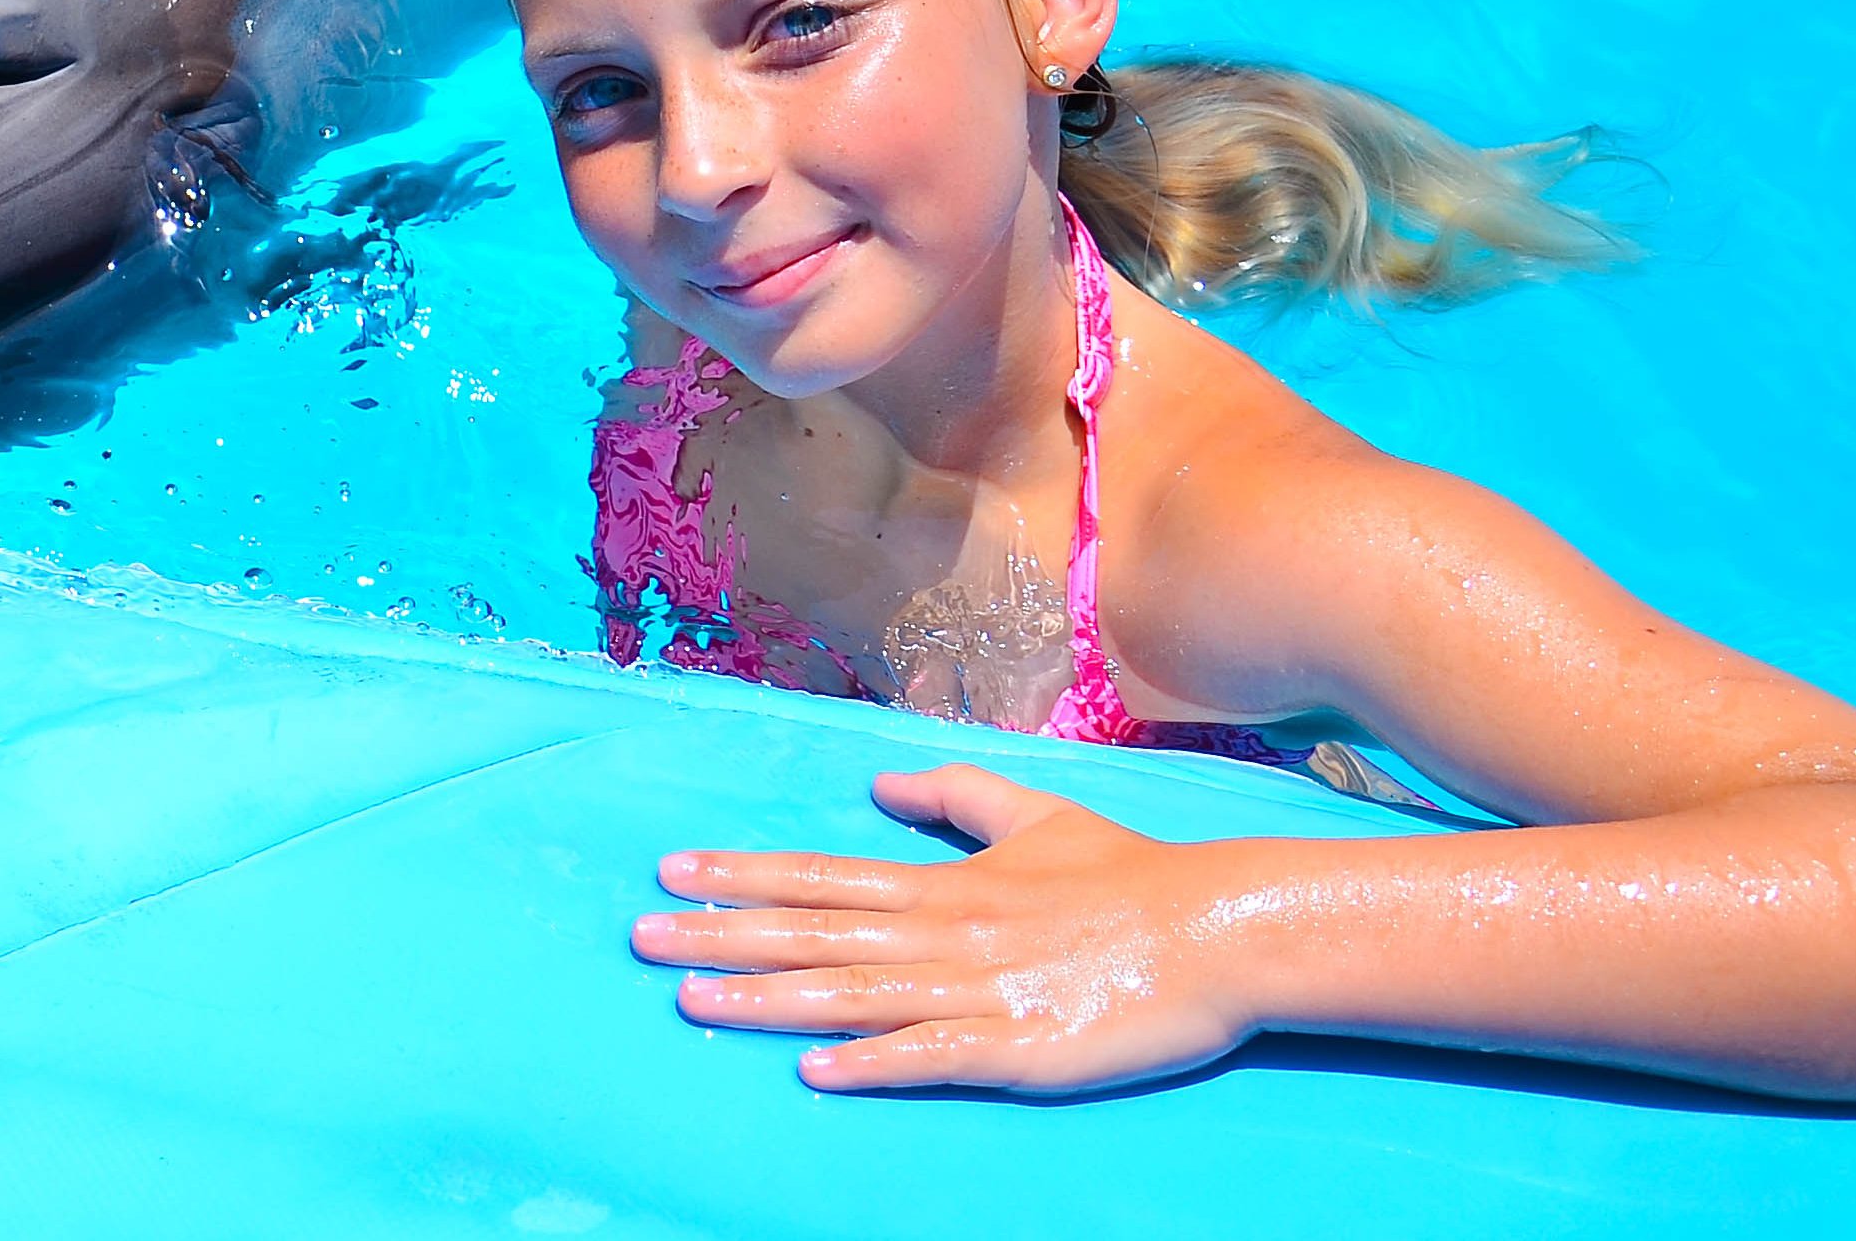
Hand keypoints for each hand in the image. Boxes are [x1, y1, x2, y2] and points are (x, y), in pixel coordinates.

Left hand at [632, 764, 1259, 1092]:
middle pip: (812, 935)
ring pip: (851, 995)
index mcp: (943, 882)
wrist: (1215, 934)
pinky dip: (871, 1062)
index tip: (671, 873)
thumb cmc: (1126, 877)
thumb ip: (953, 796)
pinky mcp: (1018, 1049)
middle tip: (639, 937)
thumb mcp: (1035, 815)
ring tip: (690, 999)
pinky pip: (931, 1056)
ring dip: (767, 999)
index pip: (819, 877)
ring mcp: (978, 992)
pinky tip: (814, 1070)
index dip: (742, 877)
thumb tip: (879, 785)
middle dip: (722, 936)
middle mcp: (944, 932)